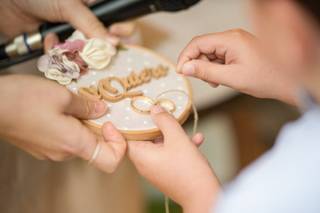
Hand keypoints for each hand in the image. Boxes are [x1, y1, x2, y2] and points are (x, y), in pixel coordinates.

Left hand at [0, 0, 135, 46]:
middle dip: (97, 51)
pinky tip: (48, 43)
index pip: (120, 21)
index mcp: (95, 9)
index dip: (123, 31)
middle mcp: (88, 25)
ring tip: (59, 42)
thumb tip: (113, 44)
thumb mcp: (69, 5)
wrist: (7, 4)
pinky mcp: (61, 49)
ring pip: (87, 56)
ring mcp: (74, 38)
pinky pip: (68, 61)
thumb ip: (91, 24)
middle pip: (105, 45)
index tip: (116, 38)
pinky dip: (58, 56)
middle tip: (88, 51)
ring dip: (75, 54)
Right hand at [0, 75, 125, 172]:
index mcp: (75, 144)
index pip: (110, 161)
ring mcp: (51, 152)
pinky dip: (70, 126)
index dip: (118, 145)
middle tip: (94, 106)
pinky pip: (65, 139)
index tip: (110, 123)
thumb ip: (87, 106)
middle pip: (95, 148)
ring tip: (74, 104)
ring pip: (79, 141)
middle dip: (99, 127)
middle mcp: (64, 153)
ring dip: (83, 124)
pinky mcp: (42, 147)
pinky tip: (60, 109)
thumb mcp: (62, 96)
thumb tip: (101, 110)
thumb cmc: (25, 99)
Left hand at [128, 106, 219, 212]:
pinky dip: (180, 146)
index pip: (128, 135)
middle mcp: (145, 164)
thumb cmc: (188, 168)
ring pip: (160, 145)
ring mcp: (156, 169)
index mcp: (141, 155)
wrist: (203, 196)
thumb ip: (164, 121)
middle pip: (145, 138)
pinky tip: (198, 138)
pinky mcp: (167, 173)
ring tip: (184, 125)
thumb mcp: (177, 138)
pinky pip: (170, 155)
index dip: (132, 121)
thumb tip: (154, 109)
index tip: (138, 109)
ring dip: (173, 135)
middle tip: (164, 112)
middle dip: (157, 125)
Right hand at [177, 29, 298, 105]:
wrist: (288, 81)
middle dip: (198, 64)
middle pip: (203, 47)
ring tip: (217, 81)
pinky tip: (222, 78)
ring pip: (210, 52)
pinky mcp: (238, 49)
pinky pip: (220, 56)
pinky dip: (216, 67)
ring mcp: (236, 42)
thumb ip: (205, 72)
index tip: (181, 71)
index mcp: (231, 39)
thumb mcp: (231, 78)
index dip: (185, 57)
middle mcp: (232, 37)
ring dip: (208, 67)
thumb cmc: (266, 78)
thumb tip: (185, 67)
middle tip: (203, 80)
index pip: (198, 43)